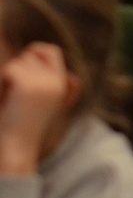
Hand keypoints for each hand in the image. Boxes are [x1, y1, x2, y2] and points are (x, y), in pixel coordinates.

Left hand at [0, 44, 74, 175]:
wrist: (17, 147)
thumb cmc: (20, 127)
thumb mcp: (36, 100)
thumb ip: (39, 79)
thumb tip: (32, 52)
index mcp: (62, 84)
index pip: (51, 52)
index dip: (35, 51)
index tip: (22, 61)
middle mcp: (56, 80)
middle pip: (31, 55)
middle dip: (17, 67)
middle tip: (11, 90)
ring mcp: (44, 82)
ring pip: (19, 61)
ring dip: (8, 76)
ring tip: (8, 97)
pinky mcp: (29, 84)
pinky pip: (9, 69)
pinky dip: (3, 82)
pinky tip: (4, 98)